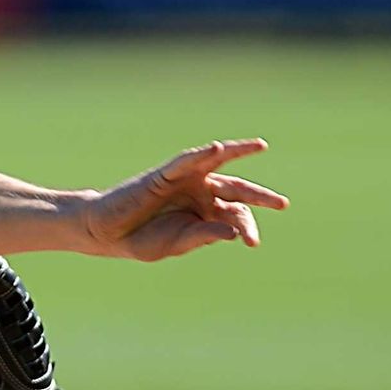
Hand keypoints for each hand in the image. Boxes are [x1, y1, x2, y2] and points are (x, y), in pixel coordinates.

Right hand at [84, 139, 287, 261]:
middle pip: (236, 188)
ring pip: (216, 163)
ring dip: (237, 151)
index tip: (251, 243)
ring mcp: (184, 180)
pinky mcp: (165, 174)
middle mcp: (199, 193)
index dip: (247, 227)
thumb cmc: (143, 240)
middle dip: (260, 195)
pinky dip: (201, 154)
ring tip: (260, 146)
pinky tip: (217, 148)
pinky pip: (186, 161)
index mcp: (206, 213)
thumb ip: (204, 236)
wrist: (108, 232)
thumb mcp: (179, 243)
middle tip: (282, 204)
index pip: (236, 215)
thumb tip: (234, 232)